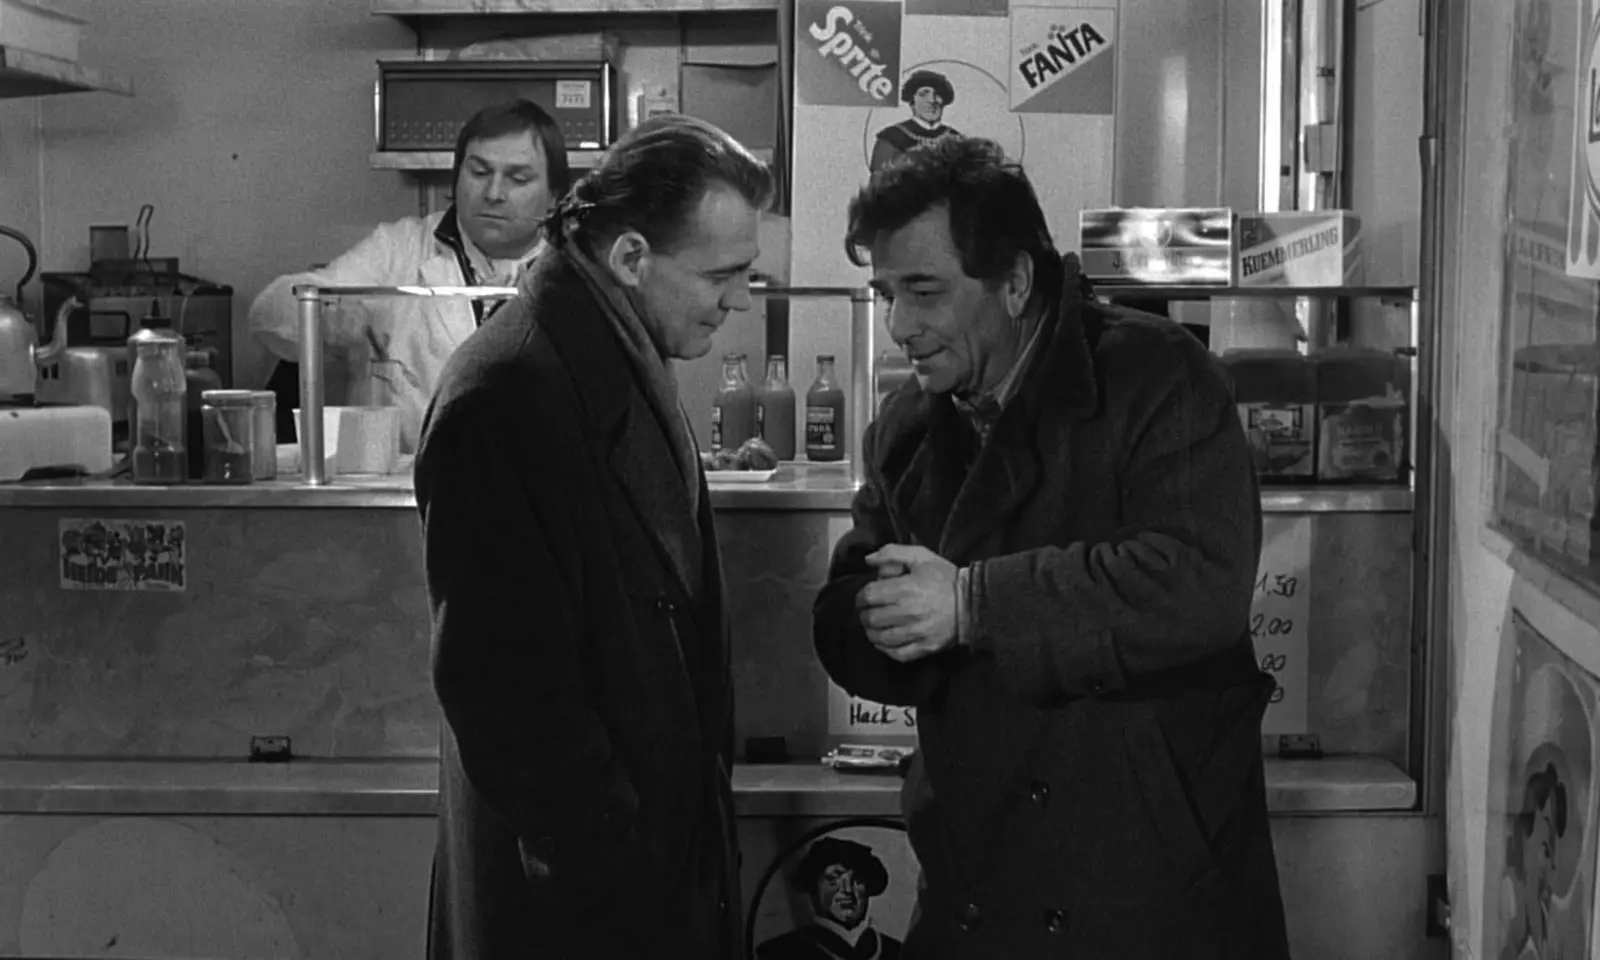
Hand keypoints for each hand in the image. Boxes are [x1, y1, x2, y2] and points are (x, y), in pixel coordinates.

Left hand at [856, 544, 958, 661]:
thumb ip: (892, 553)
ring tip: (873, 627)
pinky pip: (897, 654)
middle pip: (871, 618)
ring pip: (881, 638)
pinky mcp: (925, 647)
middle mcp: (909, 612)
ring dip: (871, 632)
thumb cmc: (945, 578)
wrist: (973, 601)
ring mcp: (917, 632)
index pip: (869, 596)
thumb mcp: (921, 556)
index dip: (861, 597)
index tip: (863, 597)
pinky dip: (885, 649)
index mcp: (905, 588)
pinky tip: (884, 642)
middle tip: (867, 612)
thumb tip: (868, 560)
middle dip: (864, 614)